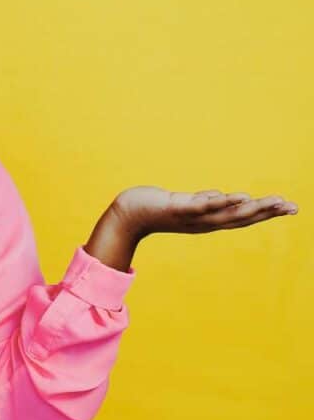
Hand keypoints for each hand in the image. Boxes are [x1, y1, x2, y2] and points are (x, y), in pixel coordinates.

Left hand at [111, 186, 298, 237]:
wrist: (127, 216)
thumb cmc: (156, 209)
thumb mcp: (187, 205)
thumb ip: (206, 202)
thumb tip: (222, 196)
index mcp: (208, 221)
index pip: (242, 218)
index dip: (266, 214)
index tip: (290, 208)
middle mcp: (203, 223)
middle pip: (242, 218)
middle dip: (268, 212)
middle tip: (293, 207)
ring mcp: (192, 217)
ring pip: (227, 213)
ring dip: (253, 208)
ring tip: (275, 201)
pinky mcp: (178, 208)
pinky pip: (203, 205)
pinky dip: (222, 201)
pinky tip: (238, 196)